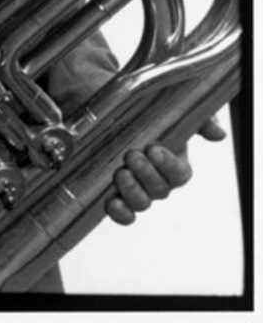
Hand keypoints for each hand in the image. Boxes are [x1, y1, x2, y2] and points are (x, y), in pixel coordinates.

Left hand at [105, 116, 224, 224]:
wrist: (106, 113)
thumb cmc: (141, 114)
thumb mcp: (169, 109)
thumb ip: (198, 121)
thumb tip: (218, 133)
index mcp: (172, 164)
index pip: (179, 174)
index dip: (169, 165)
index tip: (154, 149)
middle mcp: (156, 181)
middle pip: (160, 190)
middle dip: (146, 173)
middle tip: (132, 155)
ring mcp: (135, 191)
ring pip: (141, 203)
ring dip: (132, 191)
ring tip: (121, 173)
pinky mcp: (114, 195)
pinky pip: (123, 215)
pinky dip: (120, 213)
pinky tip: (112, 203)